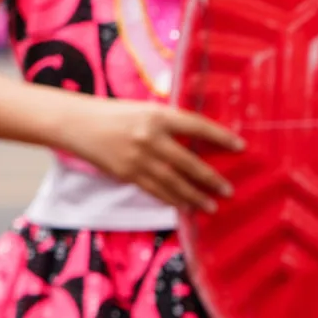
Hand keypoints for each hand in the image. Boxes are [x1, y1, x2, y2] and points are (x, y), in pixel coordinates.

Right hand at [62, 100, 241, 211]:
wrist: (77, 124)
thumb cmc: (116, 114)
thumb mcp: (146, 110)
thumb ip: (171, 123)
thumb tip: (201, 138)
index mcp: (158, 115)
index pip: (198, 126)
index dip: (221, 137)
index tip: (241, 147)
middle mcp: (150, 137)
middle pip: (189, 162)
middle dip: (211, 178)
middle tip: (229, 190)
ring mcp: (138, 158)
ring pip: (173, 182)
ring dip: (194, 196)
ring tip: (211, 207)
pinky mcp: (126, 173)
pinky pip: (155, 190)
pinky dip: (171, 199)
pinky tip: (184, 207)